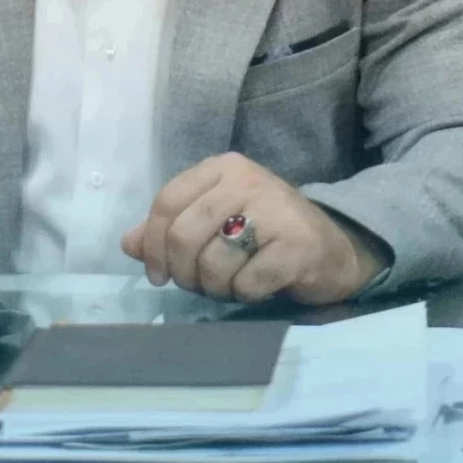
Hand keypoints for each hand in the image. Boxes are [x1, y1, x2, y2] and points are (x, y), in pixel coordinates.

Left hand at [121, 153, 377, 305]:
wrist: (334, 250)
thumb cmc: (266, 235)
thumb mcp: (215, 222)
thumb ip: (170, 229)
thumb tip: (128, 243)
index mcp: (223, 168)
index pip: (166, 202)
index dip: (154, 245)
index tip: (158, 274)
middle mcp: (249, 180)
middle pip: (184, 236)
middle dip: (184, 273)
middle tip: (199, 285)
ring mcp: (276, 210)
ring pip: (212, 264)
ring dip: (216, 288)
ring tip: (233, 284)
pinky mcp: (296, 245)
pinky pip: (245, 283)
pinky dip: (245, 295)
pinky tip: (259, 286)